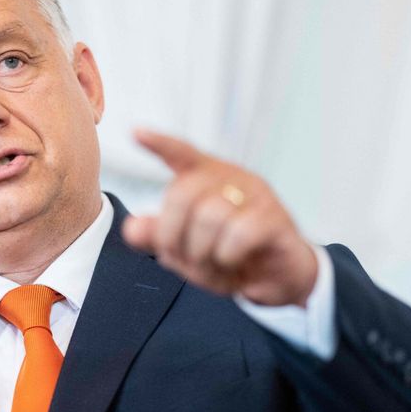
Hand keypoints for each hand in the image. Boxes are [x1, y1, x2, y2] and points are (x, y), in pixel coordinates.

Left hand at [122, 129, 317, 306]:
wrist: (279, 278)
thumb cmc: (230, 256)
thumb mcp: (187, 250)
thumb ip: (159, 237)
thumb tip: (131, 229)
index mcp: (207, 177)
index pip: (181, 152)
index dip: (159, 143)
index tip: (136, 132)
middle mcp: (231, 178)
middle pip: (183, 194)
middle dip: (172, 235)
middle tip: (182, 258)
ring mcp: (257, 195)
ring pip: (210, 216)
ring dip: (202, 252)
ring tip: (211, 264)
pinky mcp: (276, 218)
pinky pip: (240, 234)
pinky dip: (227, 256)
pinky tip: (232, 262)